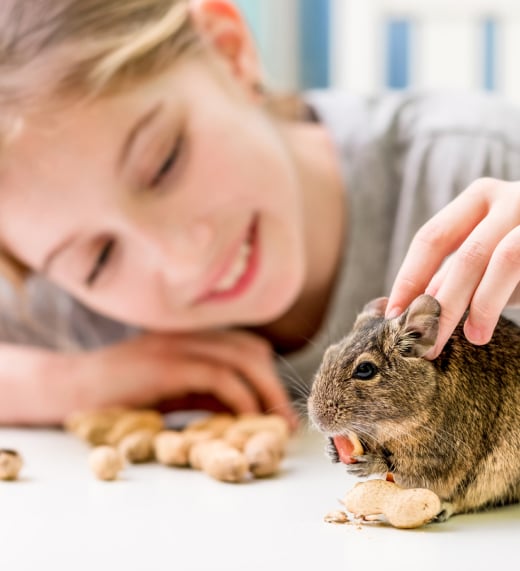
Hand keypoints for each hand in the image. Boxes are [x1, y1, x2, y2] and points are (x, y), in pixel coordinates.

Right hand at [71, 329, 297, 427]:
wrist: (72, 387)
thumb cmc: (122, 392)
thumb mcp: (174, 390)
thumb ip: (206, 392)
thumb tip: (245, 410)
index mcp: (193, 337)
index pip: (247, 346)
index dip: (269, 375)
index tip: (279, 409)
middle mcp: (190, 334)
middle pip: (251, 350)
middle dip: (274, 385)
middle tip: (284, 421)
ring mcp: (178, 344)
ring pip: (241, 358)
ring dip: (264, 392)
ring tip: (272, 424)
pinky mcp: (166, 362)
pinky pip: (216, 375)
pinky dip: (239, 397)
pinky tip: (244, 418)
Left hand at [386, 178, 519, 357]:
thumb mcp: (484, 262)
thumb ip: (452, 276)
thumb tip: (406, 310)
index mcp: (479, 199)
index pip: (432, 237)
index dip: (409, 277)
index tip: (393, 315)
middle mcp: (510, 199)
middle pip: (465, 255)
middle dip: (441, 304)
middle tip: (423, 342)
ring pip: (501, 260)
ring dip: (480, 305)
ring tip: (471, 338)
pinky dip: (501, 302)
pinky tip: (489, 329)